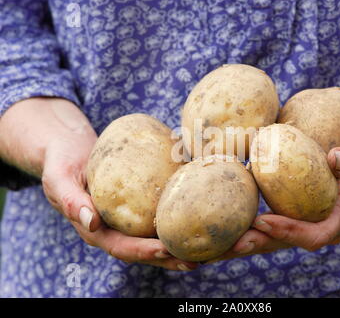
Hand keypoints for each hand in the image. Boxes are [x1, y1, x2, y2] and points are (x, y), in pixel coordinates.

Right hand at [1, 97, 195, 270]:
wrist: (70, 150)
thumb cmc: (62, 162)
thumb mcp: (59, 179)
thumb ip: (71, 201)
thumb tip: (92, 221)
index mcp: (96, 230)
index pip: (123, 248)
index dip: (145, 252)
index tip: (167, 250)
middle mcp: (116, 230)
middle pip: (146, 251)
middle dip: (172, 258)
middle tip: (199, 261)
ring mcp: (128, 221)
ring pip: (157, 238)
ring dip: (182, 245)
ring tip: (210, 249)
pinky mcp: (139, 207)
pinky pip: (160, 217)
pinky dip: (180, 220)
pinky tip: (201, 216)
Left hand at [208, 131, 339, 261]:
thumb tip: (334, 158)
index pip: (312, 235)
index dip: (289, 231)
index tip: (264, 222)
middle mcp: (317, 223)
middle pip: (281, 242)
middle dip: (252, 245)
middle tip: (223, 245)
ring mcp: (303, 216)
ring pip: (268, 233)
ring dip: (239, 237)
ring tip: (209, 241)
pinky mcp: (292, 203)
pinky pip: (265, 212)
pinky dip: (242, 214)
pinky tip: (218, 208)